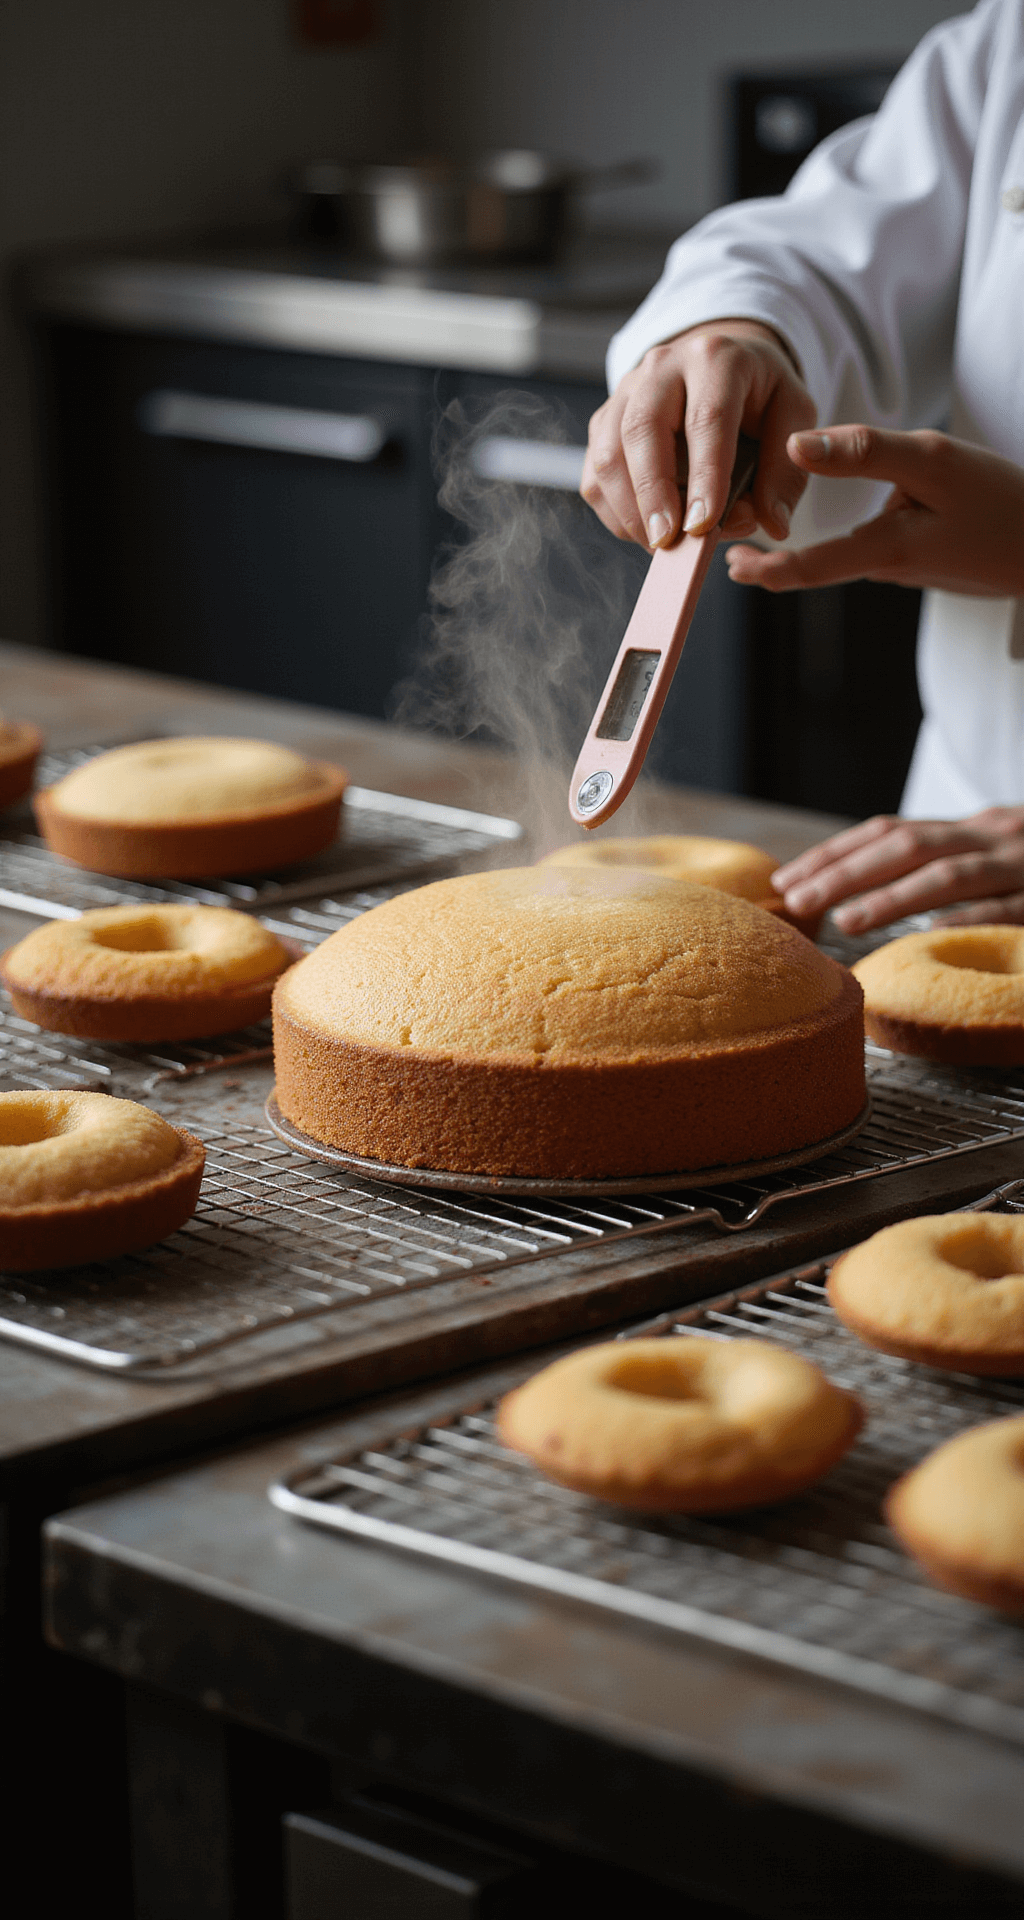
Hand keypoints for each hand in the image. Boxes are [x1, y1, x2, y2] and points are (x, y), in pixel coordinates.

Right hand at [581, 319, 815, 551]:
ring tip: (661, 544)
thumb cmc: (758, 394)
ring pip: (608, 454)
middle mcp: (662, 367)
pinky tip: (645, 531)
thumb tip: (772, 524)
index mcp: (715, 358)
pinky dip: (616, 513)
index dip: (705, 476)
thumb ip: (785, 470)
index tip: (704, 524)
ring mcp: (625, 393)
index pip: (707, 418)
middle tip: (668, 541)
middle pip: (642, 430)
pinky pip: (595, 474)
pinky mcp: (604, 422)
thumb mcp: (792, 414)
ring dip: (629, 510)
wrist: (719, 365)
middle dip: (653, 495)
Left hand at [726, 426, 1023, 596]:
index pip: (808, 569)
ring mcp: (911, 567)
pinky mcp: (928, 559)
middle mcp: (890, 567)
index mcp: (885, 549)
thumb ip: (864, 452)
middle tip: (739, 554)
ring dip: (821, 546)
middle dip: (780, 562)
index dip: (765, 570)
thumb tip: (794, 445)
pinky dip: (864, 534)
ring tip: (779, 525)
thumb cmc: (1001, 500)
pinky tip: (874, 511)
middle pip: (823, 567)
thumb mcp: (933, 461)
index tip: (731, 566)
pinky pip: (884, 546)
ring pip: (855, 553)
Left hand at [774, 809, 1023, 933]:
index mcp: (974, 829)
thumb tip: (866, 890)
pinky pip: (1008, 906)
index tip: (789, 878)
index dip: (835, 852)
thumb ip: (945, 869)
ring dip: (895, 895)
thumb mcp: (995, 856)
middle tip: (799, 900)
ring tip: (849, 919)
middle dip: (846, 870)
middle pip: (907, 845)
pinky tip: (933, 931)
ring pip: (950, 874)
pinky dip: (971, 915)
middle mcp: (994, 837)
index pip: (889, 831)